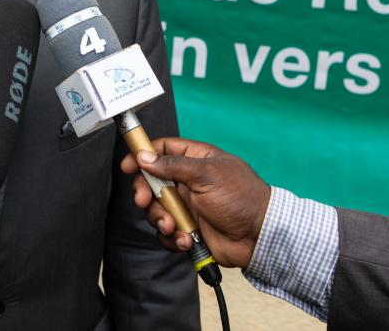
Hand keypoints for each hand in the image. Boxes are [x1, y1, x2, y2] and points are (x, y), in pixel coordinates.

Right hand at [119, 137, 269, 267]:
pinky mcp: (188, 229)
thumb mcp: (207, 174)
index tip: (128, 165)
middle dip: (145, 192)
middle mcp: (189, 182)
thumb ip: (173, 165)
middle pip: (153, 181)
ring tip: (172, 225)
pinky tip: (185, 239)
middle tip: (144, 199)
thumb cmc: (242, 198)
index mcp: (196, 160)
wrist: (260, 237)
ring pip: (156, 209)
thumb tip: (146, 157)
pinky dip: (172, 237)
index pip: (163, 150)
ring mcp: (188, 206)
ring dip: (160, 218)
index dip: (143, 154)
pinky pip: (167, 232)